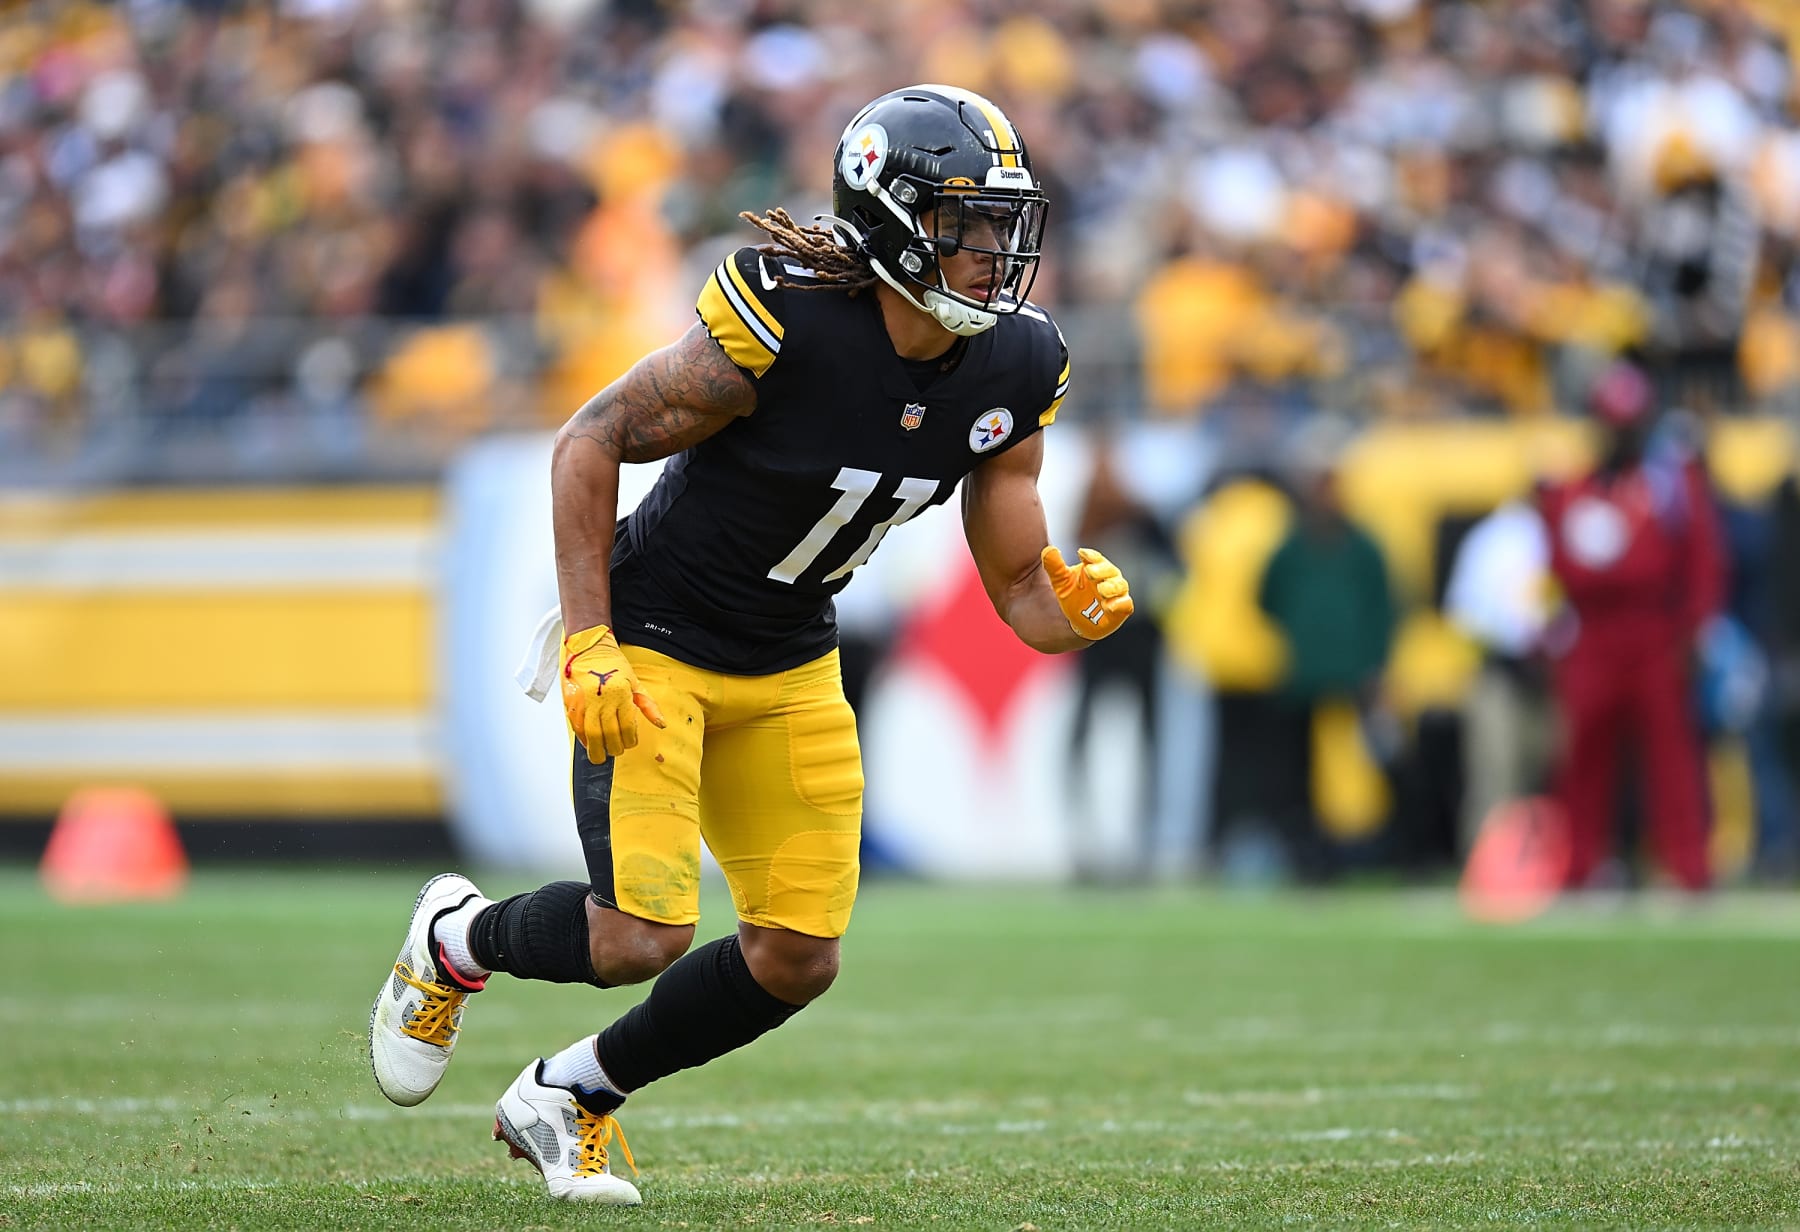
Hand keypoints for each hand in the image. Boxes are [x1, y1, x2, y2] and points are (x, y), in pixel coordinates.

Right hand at [560, 624, 665, 760]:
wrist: (589, 649)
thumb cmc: (613, 664)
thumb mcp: (635, 682)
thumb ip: (648, 705)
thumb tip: (661, 724)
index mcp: (621, 694)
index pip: (626, 727)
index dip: (629, 740)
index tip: (630, 742)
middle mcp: (603, 699)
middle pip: (609, 734)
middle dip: (614, 748)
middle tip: (617, 751)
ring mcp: (586, 702)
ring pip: (591, 734)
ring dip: (596, 749)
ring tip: (601, 756)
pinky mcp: (572, 703)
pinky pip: (576, 727)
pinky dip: (582, 739)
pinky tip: (588, 744)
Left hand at [1041, 546, 1133, 640]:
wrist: (1076, 620)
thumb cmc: (1072, 596)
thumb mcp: (1061, 582)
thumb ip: (1055, 567)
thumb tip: (1049, 550)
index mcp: (1095, 567)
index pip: (1096, 558)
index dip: (1091, 555)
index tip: (1081, 553)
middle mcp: (1109, 577)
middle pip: (1110, 570)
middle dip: (1101, 570)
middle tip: (1089, 571)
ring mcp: (1116, 593)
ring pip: (1120, 586)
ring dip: (1111, 587)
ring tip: (1101, 590)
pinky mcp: (1121, 609)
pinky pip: (1125, 604)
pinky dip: (1119, 604)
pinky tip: (1108, 606)